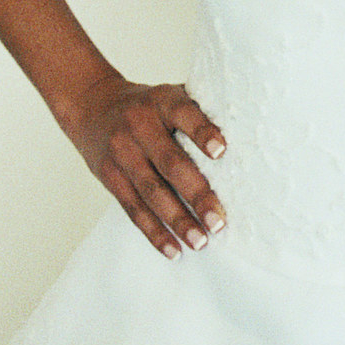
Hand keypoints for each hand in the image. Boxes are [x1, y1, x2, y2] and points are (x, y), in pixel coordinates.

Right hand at [61, 76, 226, 258]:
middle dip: (196, 193)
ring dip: (177, 220)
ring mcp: (122, 152)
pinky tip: (174, 249)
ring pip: (151, 191)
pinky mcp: (110, 177)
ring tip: (200, 241)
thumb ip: (201, 110)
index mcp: (162, 101)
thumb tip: (251, 132)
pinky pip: (132, 208)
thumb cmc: (149, 105)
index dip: (202, 132)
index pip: (184, 114)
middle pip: (170, 162)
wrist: (92, 106)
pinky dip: (154, 231)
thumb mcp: (170, 95)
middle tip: (218, 220)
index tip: (222, 151)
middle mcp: (139, 125)